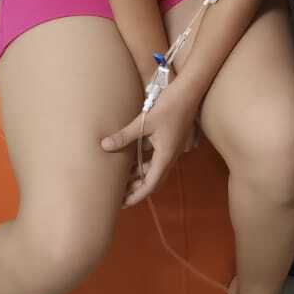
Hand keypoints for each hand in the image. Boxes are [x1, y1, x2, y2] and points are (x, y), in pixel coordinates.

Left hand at [101, 77, 199, 206]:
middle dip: (137, 189)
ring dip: (139, 176)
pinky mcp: (169, 139)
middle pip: (153, 180)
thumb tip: (104, 146)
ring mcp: (170, 148)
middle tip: (119, 195)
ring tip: (121, 179)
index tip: (124, 204)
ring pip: (153, 169)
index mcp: (165, 156)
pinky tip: (130, 158)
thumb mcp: (145, 121)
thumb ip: (124, 135)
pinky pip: (154, 157)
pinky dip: (143, 162)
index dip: (136, 196)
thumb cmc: (170, 105)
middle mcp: (170, 155)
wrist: (190, 90)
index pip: (150, 185)